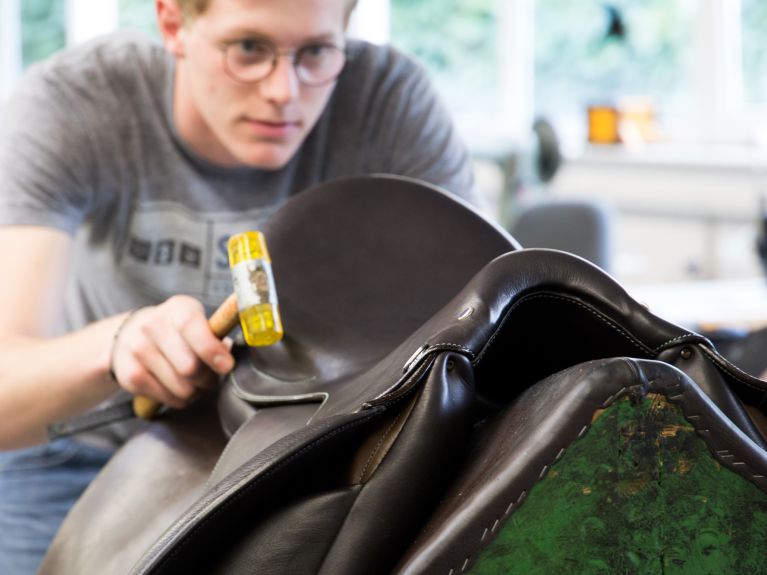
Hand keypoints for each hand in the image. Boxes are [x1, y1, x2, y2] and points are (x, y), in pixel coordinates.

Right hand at [110, 295, 234, 408]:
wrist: (130, 335)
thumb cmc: (177, 330)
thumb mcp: (197, 321)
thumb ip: (215, 336)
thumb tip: (226, 355)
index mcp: (177, 308)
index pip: (191, 327)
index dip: (211, 349)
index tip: (226, 366)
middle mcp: (152, 325)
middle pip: (190, 366)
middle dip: (208, 378)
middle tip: (210, 377)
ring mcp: (137, 350)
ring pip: (181, 387)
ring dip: (195, 391)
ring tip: (194, 382)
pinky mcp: (130, 376)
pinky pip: (168, 398)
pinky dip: (179, 399)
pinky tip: (176, 387)